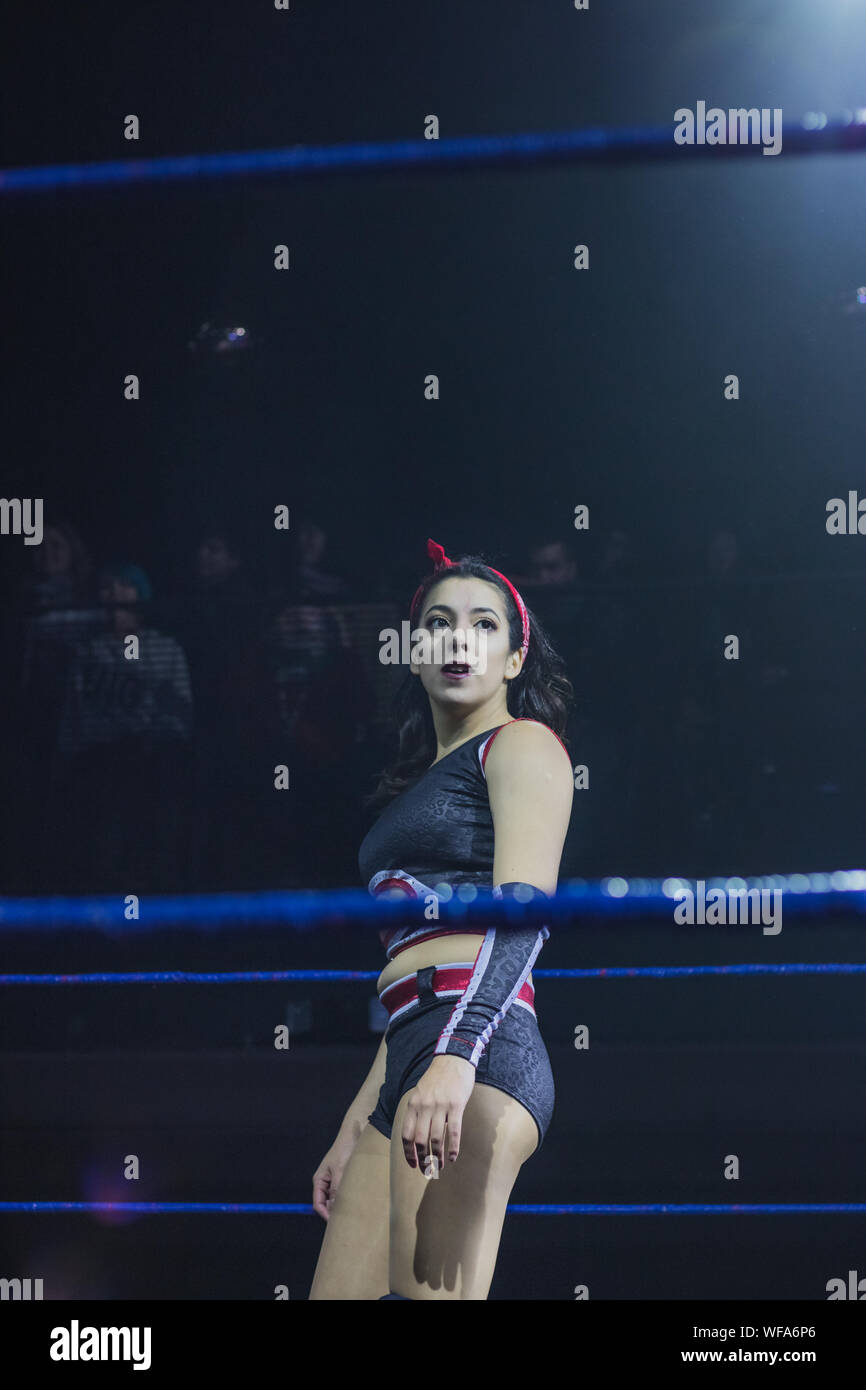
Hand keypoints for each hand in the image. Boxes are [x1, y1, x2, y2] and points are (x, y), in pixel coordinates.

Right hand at [312, 1129, 360, 1220]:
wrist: (355, 1134)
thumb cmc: (344, 1149)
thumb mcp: (340, 1170)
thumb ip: (336, 1188)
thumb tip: (334, 1207)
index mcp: (319, 1180)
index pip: (318, 1204)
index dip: (325, 1215)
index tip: (335, 1223)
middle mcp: (326, 1183)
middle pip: (327, 1204)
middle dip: (334, 1213)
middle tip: (346, 1222)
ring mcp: (335, 1181)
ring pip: (336, 1200)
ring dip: (343, 1205)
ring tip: (353, 1213)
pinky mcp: (345, 1179)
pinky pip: (344, 1193)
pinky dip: (349, 1198)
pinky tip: (357, 1202)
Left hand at [401, 1054, 475, 1171]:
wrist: (453, 1059)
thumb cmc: (437, 1078)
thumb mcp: (420, 1092)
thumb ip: (416, 1111)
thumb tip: (414, 1135)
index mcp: (413, 1104)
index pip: (406, 1134)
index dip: (408, 1153)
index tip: (413, 1164)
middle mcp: (424, 1106)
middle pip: (420, 1140)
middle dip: (423, 1159)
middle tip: (428, 1170)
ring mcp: (440, 1106)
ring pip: (436, 1138)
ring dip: (437, 1157)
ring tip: (440, 1167)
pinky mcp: (456, 1106)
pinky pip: (453, 1131)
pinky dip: (453, 1147)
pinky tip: (453, 1157)